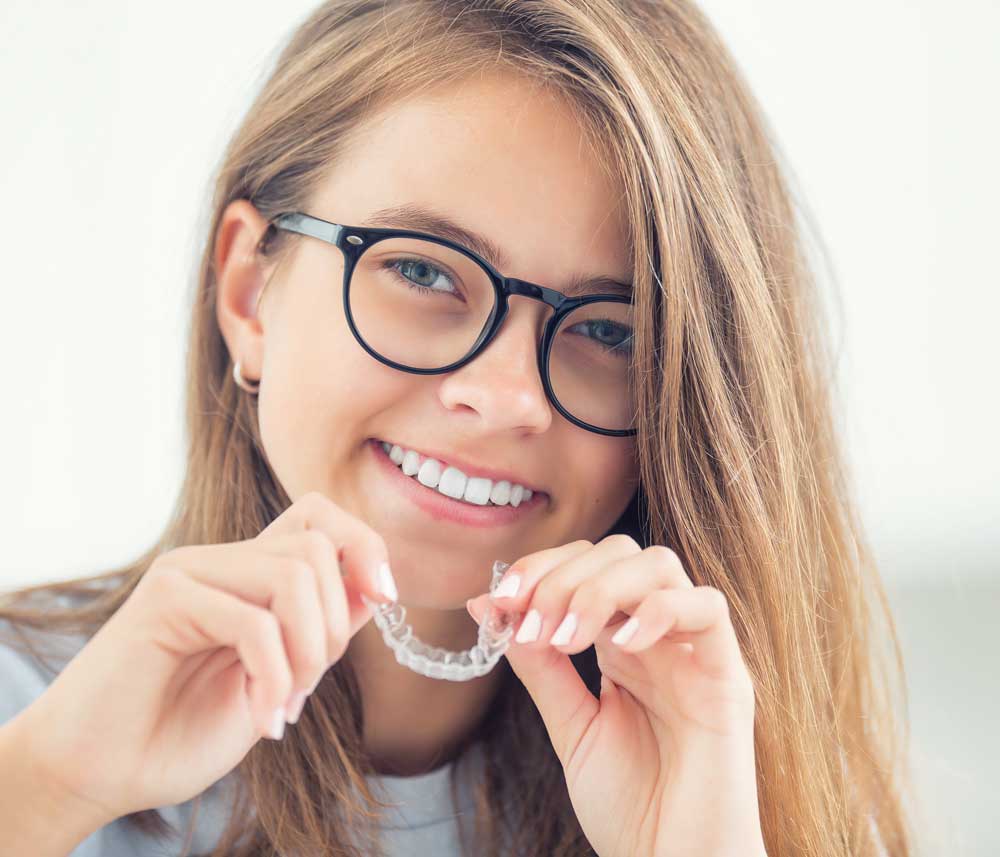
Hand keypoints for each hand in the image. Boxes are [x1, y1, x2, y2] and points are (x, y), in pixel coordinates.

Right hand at [12, 491, 395, 824]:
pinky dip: (275, 678)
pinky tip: (263, 721)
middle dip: (336, 626)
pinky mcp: (163, 599)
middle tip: (305, 689)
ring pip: (294, 573)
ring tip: (283, 706)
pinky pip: (254, 622)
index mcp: (247, 574)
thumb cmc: (183, 730)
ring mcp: (189, 572)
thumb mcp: (278, 679)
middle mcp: (220, 561)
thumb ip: (319, 631)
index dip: (363, 545)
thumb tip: (376, 586)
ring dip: (308, 654)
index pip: (318, 517)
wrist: (98, 772)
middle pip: (317, 545)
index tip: (386, 596)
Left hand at [466, 536, 766, 856]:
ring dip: (600, 589)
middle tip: (531, 622)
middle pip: (620, 552)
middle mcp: (659, 636)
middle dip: (563, 575)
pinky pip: (707, 609)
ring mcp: (695, 652)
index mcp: (622, 642)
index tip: (500, 601)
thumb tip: (487, 604)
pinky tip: (618, 646)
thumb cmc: (631, 804)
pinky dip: (658, 610)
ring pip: (660, 565)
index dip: (542, 568)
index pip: (586, 565)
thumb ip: (538, 664)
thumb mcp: (569, 724)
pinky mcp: (728, 676)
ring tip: (565, 639)